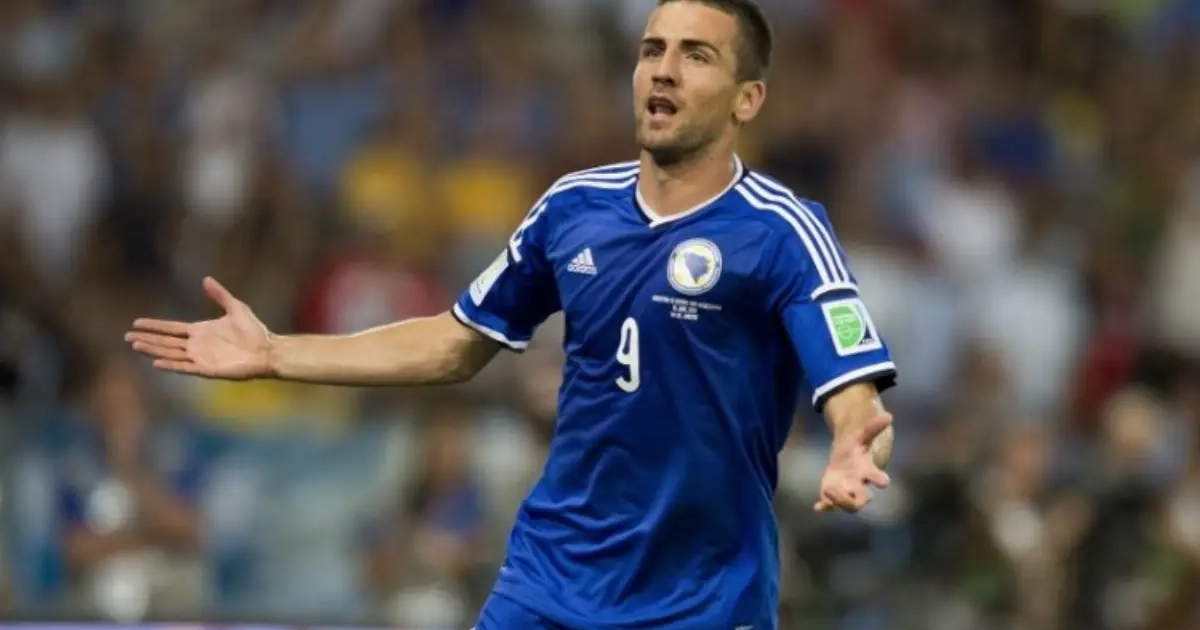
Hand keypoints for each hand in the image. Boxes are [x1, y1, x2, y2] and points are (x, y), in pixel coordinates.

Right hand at [125, 277, 271, 379]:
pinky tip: (157, 362)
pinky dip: (171, 365)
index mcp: (200, 331)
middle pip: (166, 342)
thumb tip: (205, 279)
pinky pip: (185, 367)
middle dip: (147, 339)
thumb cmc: (254, 330)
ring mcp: (200, 358)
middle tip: (127, 337)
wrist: (266, 350)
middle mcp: (197, 345)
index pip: (171, 328)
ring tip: (136, 346)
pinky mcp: (207, 369)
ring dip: (154, 350)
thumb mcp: (235, 307)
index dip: (155, 326)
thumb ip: (220, 294)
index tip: (137, 323)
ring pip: (171, 354)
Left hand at [814, 412, 892, 512]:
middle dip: (857, 498)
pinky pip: (829, 506)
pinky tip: (817, 506)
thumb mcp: (861, 435)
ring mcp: (845, 492)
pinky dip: (824, 507)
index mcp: (867, 471)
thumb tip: (888, 416)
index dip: (881, 480)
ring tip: (828, 489)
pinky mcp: (832, 496)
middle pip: (863, 500)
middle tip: (848, 489)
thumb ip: (872, 427)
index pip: (879, 478)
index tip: (883, 482)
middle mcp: (858, 486)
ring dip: (839, 500)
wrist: (843, 458)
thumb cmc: (855, 449)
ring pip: (848, 506)